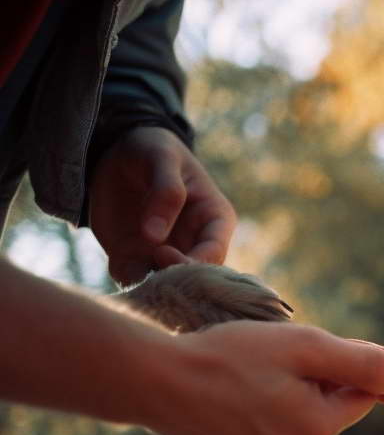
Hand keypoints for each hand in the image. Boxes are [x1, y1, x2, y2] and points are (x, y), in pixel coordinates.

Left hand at [89, 127, 236, 284]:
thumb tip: (156, 238)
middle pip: (193, 278)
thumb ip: (167, 193)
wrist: (119, 152)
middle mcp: (194, 244)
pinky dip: (126, 279)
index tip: (160, 252)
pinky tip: (117, 264)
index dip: (193, 262)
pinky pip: (134, 278)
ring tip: (128, 267)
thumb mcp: (162, 158)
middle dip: (171, 278)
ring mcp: (166, 253)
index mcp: (214, 220)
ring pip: (166, 284)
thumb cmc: (153, 149)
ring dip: (149, 284)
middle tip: (144, 260)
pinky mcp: (136, 257)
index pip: (214, 254)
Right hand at [143, 323, 383, 434]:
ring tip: (245, 374)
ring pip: (294, 422)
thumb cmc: (229, 356)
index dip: (346, 368)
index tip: (318, 350)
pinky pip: (262, 434)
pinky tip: (228, 396)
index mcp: (317, 429)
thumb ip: (359, 362)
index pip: (360, 397)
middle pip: (326, 411)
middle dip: (312, 383)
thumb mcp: (304, 345)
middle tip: (272, 358)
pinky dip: (254, 414)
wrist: (153, 380)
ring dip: (283, 397)